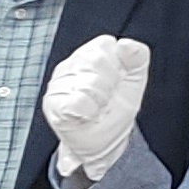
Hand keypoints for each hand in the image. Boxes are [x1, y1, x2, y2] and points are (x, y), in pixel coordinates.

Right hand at [43, 34, 150, 182]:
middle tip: (107, 98)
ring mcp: (58, 83)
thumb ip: (137, 57)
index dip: (117, 65)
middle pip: (95, 61)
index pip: (105, 44)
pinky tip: (86, 115)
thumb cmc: (115, 110)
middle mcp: (71, 64)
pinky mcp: (51, 103)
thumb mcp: (135, 80)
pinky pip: (74, 102)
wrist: (103, 144)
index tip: (117, 81)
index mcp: (92, 53)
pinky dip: (87, 112)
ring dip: (99, 100)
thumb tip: (126, 44)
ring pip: (86, 82)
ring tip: (97, 107)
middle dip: (110, 84)